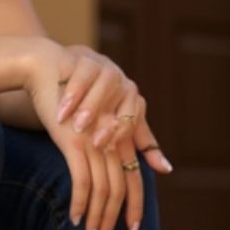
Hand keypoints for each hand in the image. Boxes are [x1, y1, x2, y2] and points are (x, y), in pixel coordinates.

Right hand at [24, 43, 145, 229]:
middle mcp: (113, 140)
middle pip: (121, 188)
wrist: (50, 71)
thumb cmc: (72, 94)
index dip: (135, 205)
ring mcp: (96, 142)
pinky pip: (82, 182)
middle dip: (114, 218)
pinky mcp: (75, 143)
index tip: (131, 228)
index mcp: (121, 135)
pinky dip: (80, 204)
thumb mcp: (96, 118)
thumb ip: (120, 138)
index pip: (134, 177)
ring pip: (103, 189)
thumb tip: (151, 166)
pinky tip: (75, 217)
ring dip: (97, 216)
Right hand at [53, 44, 172, 175]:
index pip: (134, 127)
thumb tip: (167, 169)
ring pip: (105, 87)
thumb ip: (139, 144)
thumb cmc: (89, 101)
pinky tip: (62, 112)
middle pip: (123, 106)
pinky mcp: (84, 60)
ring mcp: (106, 70)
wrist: (62, 67)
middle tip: (97, 143)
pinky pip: (82, 76)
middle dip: (110, 127)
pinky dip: (73, 95)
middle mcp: (124, 86)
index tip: (111, 161)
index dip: (122, 138)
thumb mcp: (113, 122)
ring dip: (92, 108)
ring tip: (79, 128)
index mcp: (132, 103)